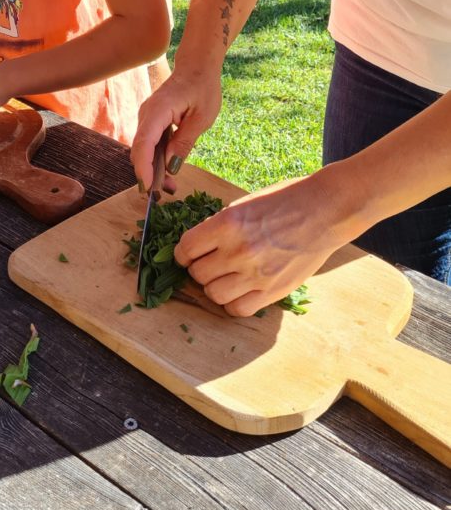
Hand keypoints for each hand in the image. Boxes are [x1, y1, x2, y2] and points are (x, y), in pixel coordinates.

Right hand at [131, 66, 222, 190]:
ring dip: (153, 169)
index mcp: (158, 110)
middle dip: (148, 175)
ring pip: (144, 149)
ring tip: (170, 189)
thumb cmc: (203, 88)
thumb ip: (185, 142)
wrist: (197, 67)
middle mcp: (146, 114)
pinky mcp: (152, 121)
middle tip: (164, 195)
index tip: (148, 188)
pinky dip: (157, 159)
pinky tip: (168, 173)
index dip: (143, 168)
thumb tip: (171, 167)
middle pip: (140, 150)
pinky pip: (150, 143)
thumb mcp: (202, 118)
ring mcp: (147, 117)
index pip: (144, 143)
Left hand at [174, 173, 344, 316]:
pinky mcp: (272, 291)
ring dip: (214, 286)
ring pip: (213, 294)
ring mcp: (255, 274)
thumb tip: (200, 246)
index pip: (186, 248)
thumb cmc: (286, 200)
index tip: (187, 254)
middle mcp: (238, 250)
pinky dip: (233, 303)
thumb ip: (221, 226)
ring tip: (225, 276)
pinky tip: (240, 290)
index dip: (183, 253)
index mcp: (228, 223)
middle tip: (209, 263)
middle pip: (197, 274)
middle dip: (199, 268)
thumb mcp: (245, 204)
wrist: (325, 211)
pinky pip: (238, 309)